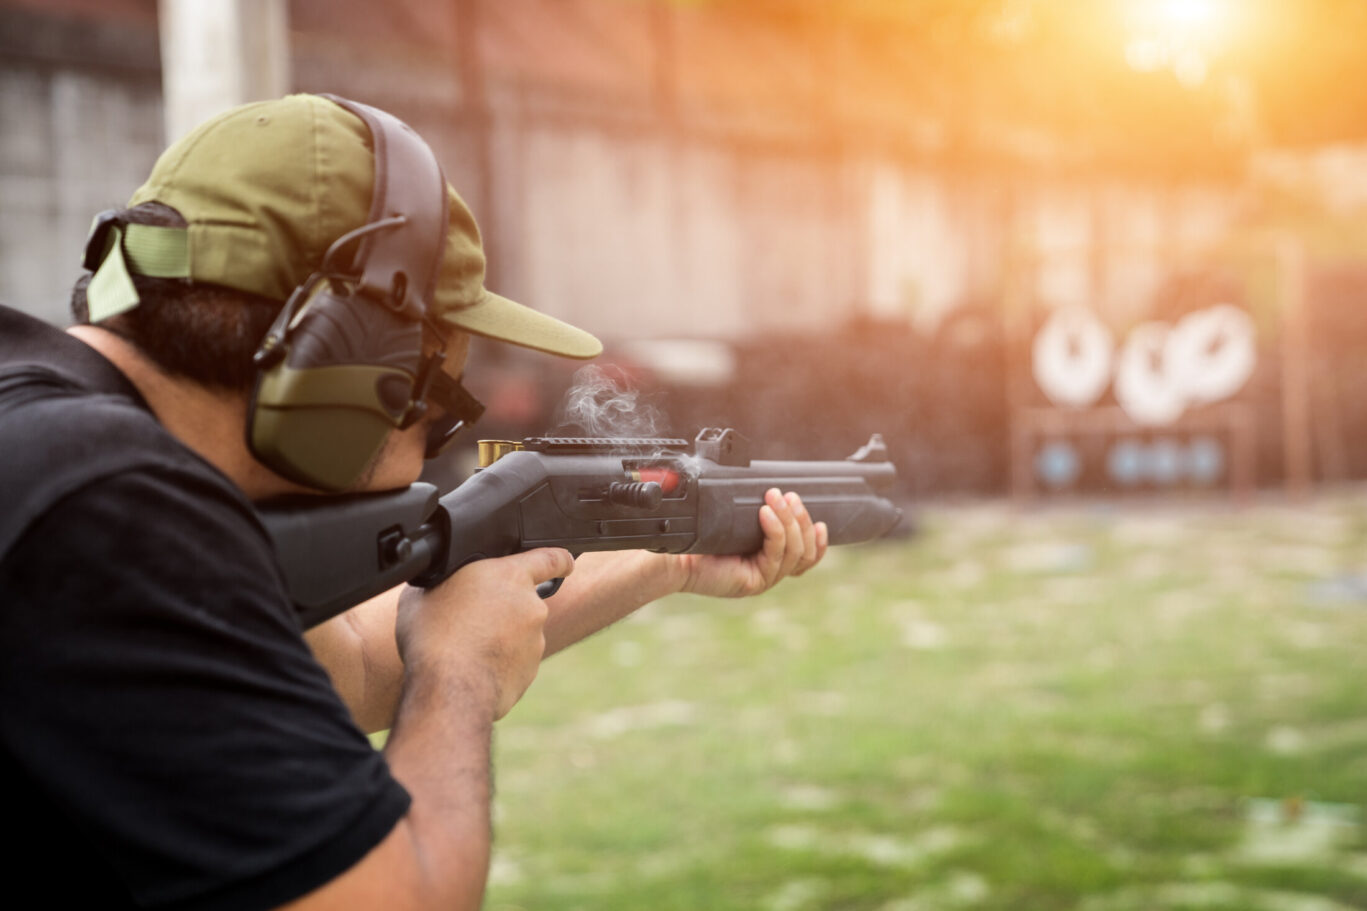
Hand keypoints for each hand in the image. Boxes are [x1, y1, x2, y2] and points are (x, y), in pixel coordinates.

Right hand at [395, 548, 572, 718]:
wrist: (448, 690)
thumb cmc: (433, 635)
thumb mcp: (424, 592)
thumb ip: (449, 581)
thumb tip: (447, 588)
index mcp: (511, 577)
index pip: (551, 558)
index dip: (559, 561)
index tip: (565, 565)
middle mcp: (531, 607)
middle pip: (522, 602)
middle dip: (501, 610)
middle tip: (468, 621)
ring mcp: (534, 642)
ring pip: (517, 635)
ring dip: (498, 639)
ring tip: (463, 649)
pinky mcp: (529, 673)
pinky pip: (513, 663)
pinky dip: (497, 665)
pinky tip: (470, 669)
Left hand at [676, 488, 827, 597]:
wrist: (676, 559)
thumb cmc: (701, 541)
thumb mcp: (736, 525)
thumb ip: (757, 515)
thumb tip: (774, 490)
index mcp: (769, 562)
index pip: (806, 558)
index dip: (818, 542)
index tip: (820, 521)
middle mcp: (770, 574)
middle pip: (805, 552)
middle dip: (801, 520)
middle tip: (789, 496)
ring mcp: (763, 580)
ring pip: (794, 552)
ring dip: (789, 521)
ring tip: (775, 498)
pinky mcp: (753, 583)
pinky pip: (774, 555)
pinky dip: (774, 531)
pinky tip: (765, 514)